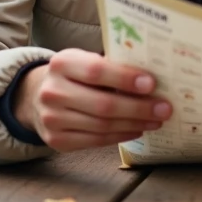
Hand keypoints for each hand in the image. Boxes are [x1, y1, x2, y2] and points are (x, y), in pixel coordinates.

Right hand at [13, 48, 171, 151]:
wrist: (37, 96)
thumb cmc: (74, 75)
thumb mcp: (85, 60)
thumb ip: (112, 65)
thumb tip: (153, 77)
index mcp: (62, 63)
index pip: (96, 71)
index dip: (125, 78)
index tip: (152, 84)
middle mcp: (52, 91)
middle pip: (103, 104)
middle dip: (139, 108)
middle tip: (164, 108)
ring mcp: (51, 119)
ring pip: (102, 126)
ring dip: (134, 124)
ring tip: (156, 120)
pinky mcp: (56, 141)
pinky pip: (95, 141)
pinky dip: (121, 136)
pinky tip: (137, 129)